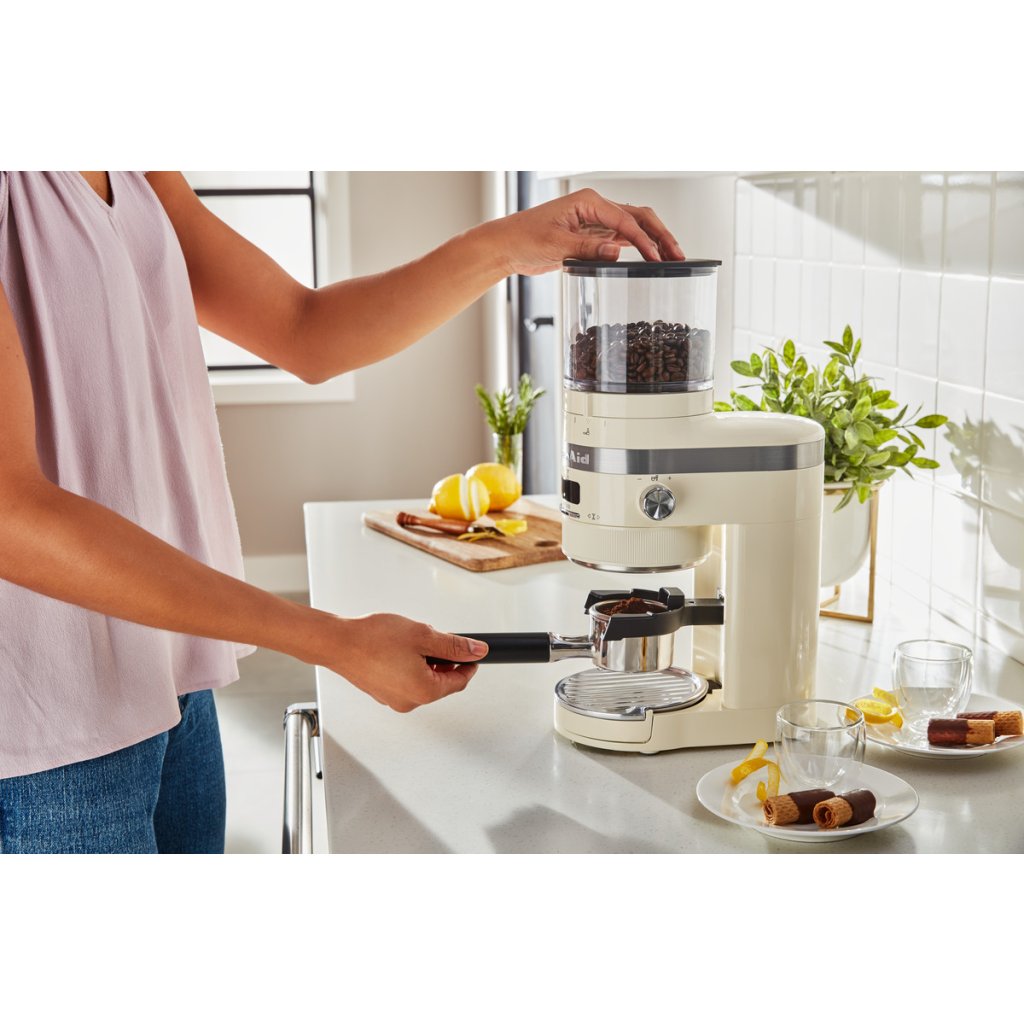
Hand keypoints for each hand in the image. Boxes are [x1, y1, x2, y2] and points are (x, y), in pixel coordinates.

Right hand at [321, 612, 487, 711]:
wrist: (338, 642)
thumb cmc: (373, 640)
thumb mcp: (423, 636)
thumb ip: (453, 645)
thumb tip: (476, 651)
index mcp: (424, 691)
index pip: (459, 682)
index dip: (468, 664)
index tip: (472, 652)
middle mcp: (409, 702)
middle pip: (440, 682)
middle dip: (443, 660)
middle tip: (435, 639)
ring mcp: (393, 699)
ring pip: (422, 680)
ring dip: (425, 662)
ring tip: (412, 640)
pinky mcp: (381, 692)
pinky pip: (405, 680)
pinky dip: (409, 666)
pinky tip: (398, 648)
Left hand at [489, 187, 685, 276]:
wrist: (507, 245)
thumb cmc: (524, 238)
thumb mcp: (556, 245)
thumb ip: (587, 249)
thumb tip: (616, 252)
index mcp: (588, 201)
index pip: (626, 220)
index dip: (644, 240)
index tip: (656, 257)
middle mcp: (595, 207)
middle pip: (638, 217)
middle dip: (660, 235)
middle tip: (677, 254)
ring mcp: (595, 221)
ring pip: (633, 227)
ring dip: (653, 241)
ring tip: (671, 258)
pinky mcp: (592, 235)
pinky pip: (621, 238)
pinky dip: (638, 247)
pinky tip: (650, 258)